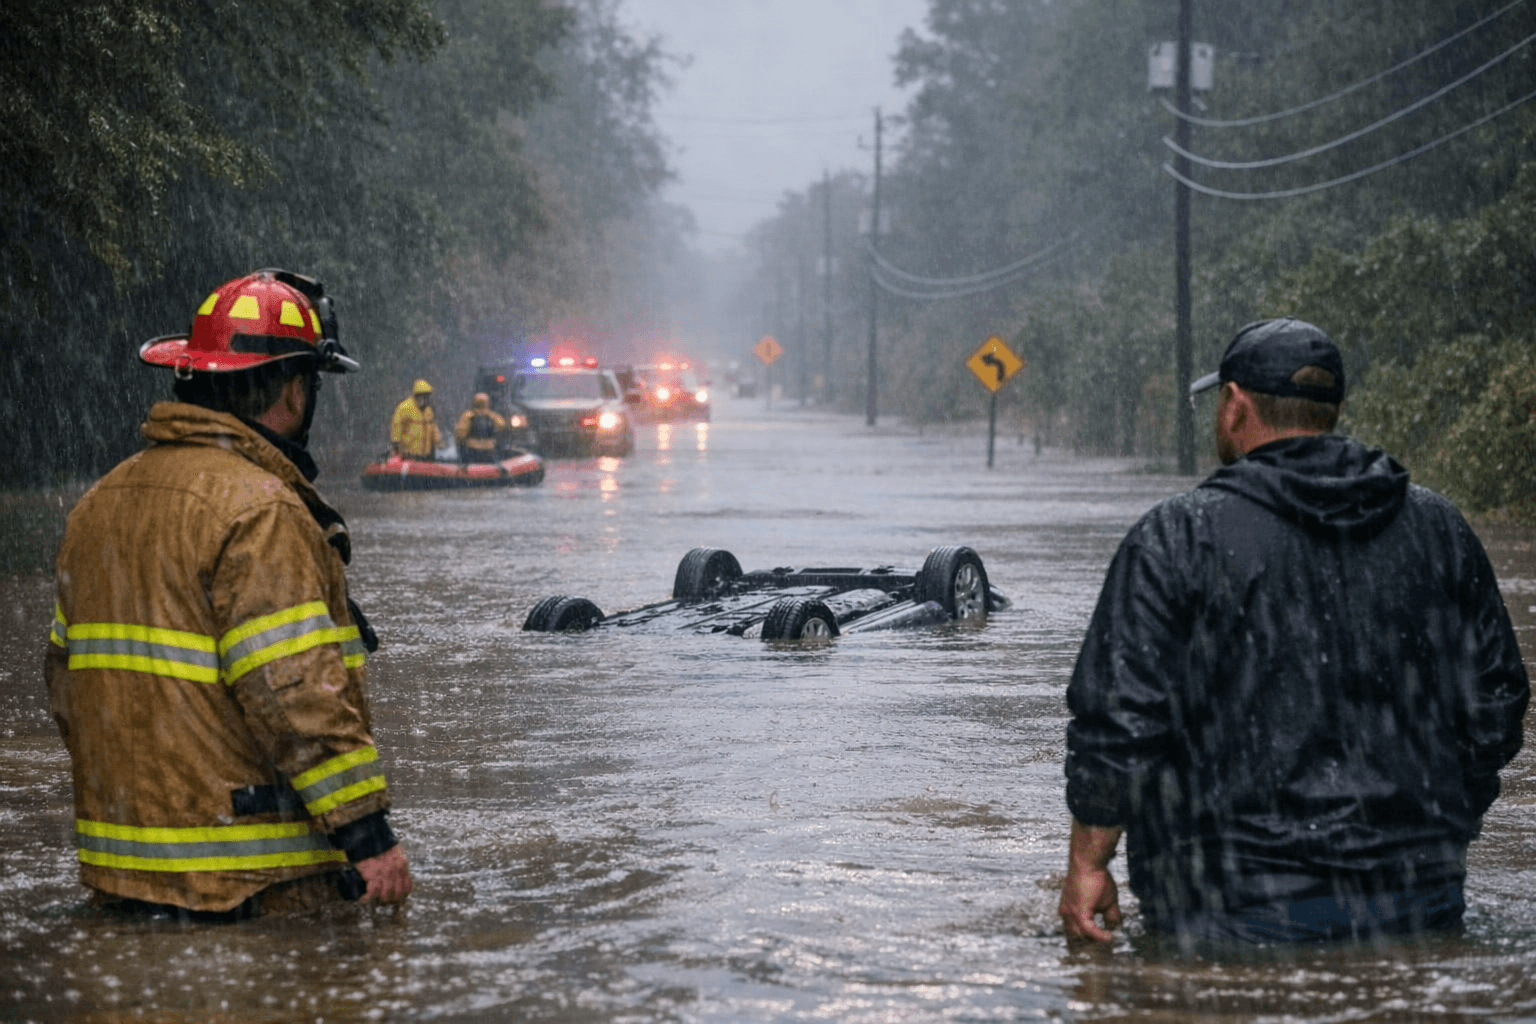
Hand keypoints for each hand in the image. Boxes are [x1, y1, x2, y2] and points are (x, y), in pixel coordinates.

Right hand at [354, 844, 412, 903]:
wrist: (368, 838)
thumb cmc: (380, 844)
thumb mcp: (395, 851)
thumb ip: (398, 862)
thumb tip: (398, 872)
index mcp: (402, 864)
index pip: (408, 885)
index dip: (404, 893)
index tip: (400, 897)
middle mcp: (395, 871)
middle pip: (398, 892)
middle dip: (393, 899)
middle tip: (388, 900)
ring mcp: (384, 874)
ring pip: (386, 894)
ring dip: (381, 898)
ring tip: (377, 898)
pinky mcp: (372, 876)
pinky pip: (372, 892)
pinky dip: (367, 898)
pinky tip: (365, 899)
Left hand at [1059, 818, 1122, 942]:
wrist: (1089, 863)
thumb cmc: (1096, 878)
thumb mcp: (1107, 901)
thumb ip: (1111, 916)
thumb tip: (1116, 928)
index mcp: (1069, 913)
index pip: (1074, 936)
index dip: (1085, 946)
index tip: (1095, 954)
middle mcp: (1066, 915)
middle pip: (1074, 941)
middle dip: (1087, 951)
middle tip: (1101, 957)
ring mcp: (1070, 914)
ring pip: (1080, 938)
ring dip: (1093, 946)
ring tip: (1106, 949)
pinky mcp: (1078, 911)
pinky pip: (1089, 930)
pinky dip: (1099, 935)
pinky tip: (1110, 937)